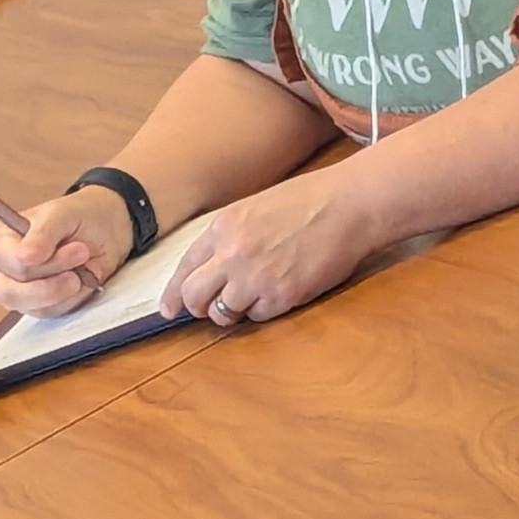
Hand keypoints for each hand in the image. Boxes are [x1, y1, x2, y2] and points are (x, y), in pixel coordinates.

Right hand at [0, 189, 131, 318]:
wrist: (102, 231)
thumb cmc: (75, 217)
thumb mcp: (61, 215)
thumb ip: (42, 234)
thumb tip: (24, 257)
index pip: (9, 262)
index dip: (39, 262)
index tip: (75, 248)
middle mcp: (0, 272)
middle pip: (13, 293)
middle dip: (53, 281)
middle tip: (82, 255)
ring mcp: (18, 294)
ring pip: (37, 307)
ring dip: (67, 288)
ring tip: (84, 262)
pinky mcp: (38, 309)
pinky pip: (54, 313)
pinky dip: (74, 297)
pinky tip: (81, 276)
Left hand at [163, 170, 381, 325]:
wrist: (348, 205)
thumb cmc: (309, 201)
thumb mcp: (255, 208)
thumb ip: (231, 236)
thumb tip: (213, 268)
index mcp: (223, 227)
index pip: (185, 267)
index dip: (174, 293)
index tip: (169, 309)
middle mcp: (233, 253)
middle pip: (194, 296)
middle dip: (197, 308)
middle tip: (207, 310)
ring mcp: (256, 277)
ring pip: (223, 312)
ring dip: (233, 311)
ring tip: (253, 297)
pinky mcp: (281, 296)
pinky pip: (257, 317)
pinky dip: (262, 311)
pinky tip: (277, 293)